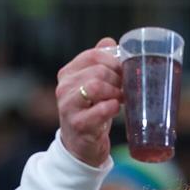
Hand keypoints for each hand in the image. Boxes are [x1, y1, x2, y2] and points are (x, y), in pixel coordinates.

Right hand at [55, 37, 123, 166]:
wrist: (81, 147)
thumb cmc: (91, 113)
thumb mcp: (94, 85)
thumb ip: (100, 63)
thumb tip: (111, 42)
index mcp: (68, 74)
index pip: (93, 55)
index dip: (114, 61)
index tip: (124, 71)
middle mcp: (64, 88)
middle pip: (98, 71)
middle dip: (118, 79)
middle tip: (125, 88)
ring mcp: (69, 106)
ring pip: (96, 86)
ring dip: (115, 92)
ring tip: (121, 99)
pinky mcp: (78, 124)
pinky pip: (100, 110)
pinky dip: (112, 107)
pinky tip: (116, 109)